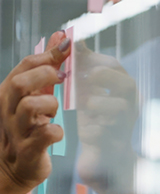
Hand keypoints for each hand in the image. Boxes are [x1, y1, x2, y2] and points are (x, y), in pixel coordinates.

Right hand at [0, 32, 70, 193]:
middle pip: (19, 83)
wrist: (13, 167)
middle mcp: (7, 111)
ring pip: (30, 107)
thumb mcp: (33, 94)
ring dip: (50, 105)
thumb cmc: (26, 127)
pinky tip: (57, 133)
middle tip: (60, 81)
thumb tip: (60, 36)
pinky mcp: (29, 150)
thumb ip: (46, 66)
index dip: (48, 55)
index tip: (67, 50)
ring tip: (54, 112)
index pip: (24, 65)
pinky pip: (46, 134)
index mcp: (6, 94)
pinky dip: (57, 131)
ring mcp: (16, 131)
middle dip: (44, 76)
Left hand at [75, 43, 146, 193]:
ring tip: (82, 104)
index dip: (90, 59)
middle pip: (125, 80)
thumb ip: (76, 66)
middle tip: (80, 79)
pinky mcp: (118, 140)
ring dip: (98, 101)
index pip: (110, 64)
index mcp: (121, 86)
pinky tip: (85, 127)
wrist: (102, 156)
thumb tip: (63, 36)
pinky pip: (109, 129)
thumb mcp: (84, 90)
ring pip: (121, 104)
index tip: (69, 59)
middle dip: (100, 77)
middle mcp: (130, 101)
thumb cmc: (94, 118)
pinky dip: (95, 126)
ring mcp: (127, 120)